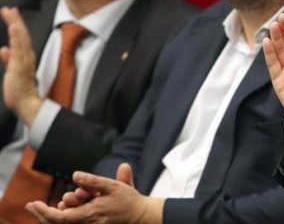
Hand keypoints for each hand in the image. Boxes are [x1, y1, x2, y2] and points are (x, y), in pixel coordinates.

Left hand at [0, 7, 42, 125]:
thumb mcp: (12, 71)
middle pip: (22, 35)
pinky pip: (19, 49)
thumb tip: (3, 49)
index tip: (11, 13)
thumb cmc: (18, 90)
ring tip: (11, 13)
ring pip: (21, 39)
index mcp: (24, 57)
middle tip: (10, 8)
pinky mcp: (20, 65)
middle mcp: (26, 56)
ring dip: (16, 25)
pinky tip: (14, 28)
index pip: (20, 38)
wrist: (24, 103)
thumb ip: (8, 59)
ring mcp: (24, 60)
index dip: (16, 25)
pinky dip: (17, 37)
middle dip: (16, 20)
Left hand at [25, 163, 163, 222]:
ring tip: (41, 207)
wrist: (141, 216)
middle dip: (42, 215)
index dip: (44, 212)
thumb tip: (75, 175)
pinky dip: (62, 218)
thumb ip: (93, 181)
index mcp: (90, 214)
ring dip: (51, 216)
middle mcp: (87, 223)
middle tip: (31, 205)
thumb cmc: (128, 200)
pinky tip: (59, 210)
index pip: (60, 218)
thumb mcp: (113, 186)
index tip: (34, 203)